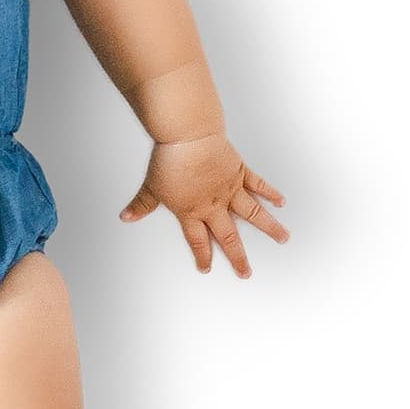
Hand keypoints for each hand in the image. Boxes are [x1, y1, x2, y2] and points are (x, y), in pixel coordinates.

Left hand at [118, 134, 288, 277]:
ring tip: (283, 238)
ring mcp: (230, 189)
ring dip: (269, 227)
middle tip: (247, 272)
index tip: (207, 267)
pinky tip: (281, 202)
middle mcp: (214, 205)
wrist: (189, 137)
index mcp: (192, 211)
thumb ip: (141, 204)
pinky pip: (258, 185)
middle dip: (238, 257)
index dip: (202, 256)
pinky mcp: (239, 171)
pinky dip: (270, 193)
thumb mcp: (151, 186)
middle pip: (229, 236)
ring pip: (253, 214)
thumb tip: (126, 216)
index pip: (198, 240)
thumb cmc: (170, 159)